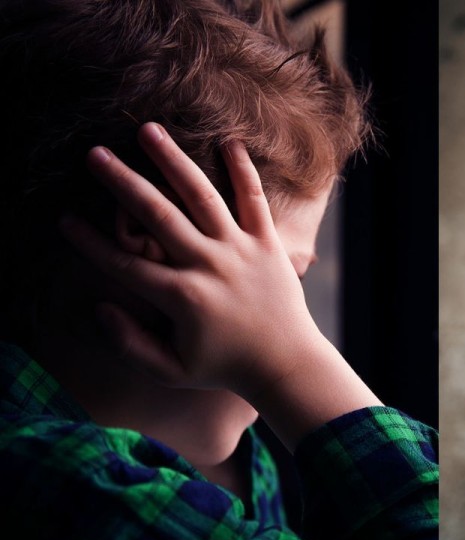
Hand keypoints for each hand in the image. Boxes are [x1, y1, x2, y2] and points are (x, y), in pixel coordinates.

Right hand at [61, 123, 319, 400]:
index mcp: (182, 298)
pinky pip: (254, 201)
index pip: (125, 265)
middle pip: (157, 216)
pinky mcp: (268, 244)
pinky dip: (243, 171)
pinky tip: (229, 142)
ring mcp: (240, 251)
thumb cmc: (225, 367)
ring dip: (173, 161)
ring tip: (148, 131)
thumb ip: (129, 345)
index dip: (90, 243)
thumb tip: (100, 308)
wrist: (287, 363)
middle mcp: (209, 267)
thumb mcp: (172, 371)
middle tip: (94, 154)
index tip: (64, 219)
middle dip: (122, 183)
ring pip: (201, 197)